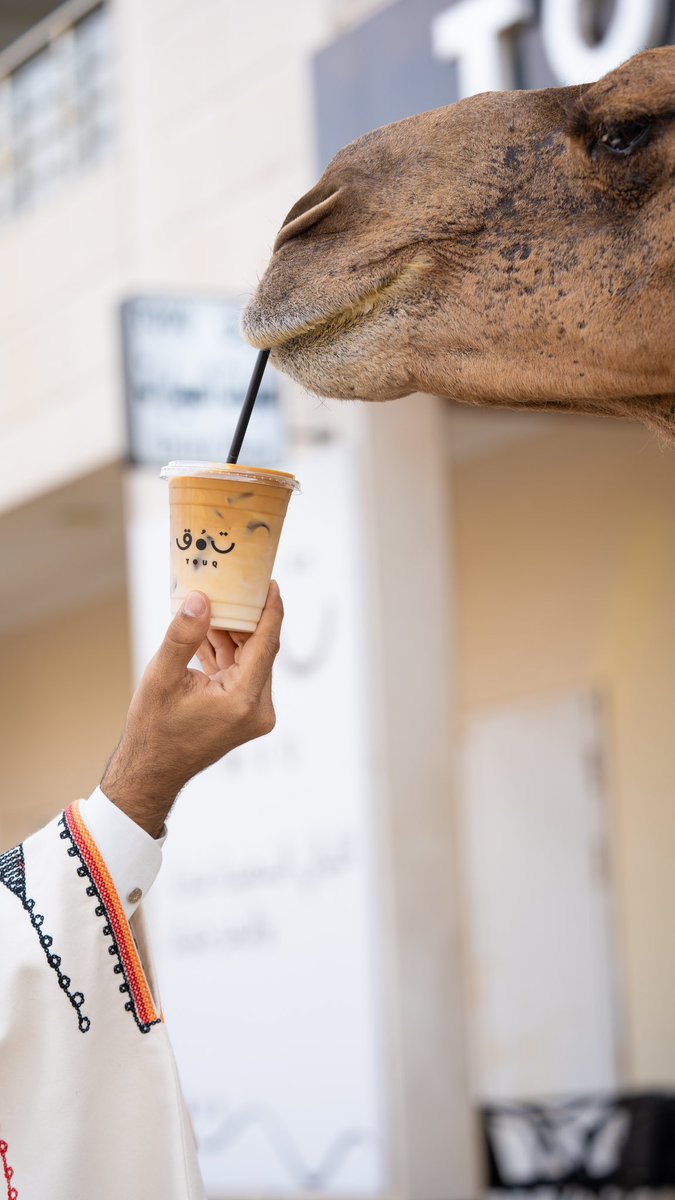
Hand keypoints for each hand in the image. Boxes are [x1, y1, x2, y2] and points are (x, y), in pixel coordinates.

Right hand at [101, 582, 282, 835]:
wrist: (151, 772)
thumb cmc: (153, 729)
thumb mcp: (162, 678)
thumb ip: (183, 636)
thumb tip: (201, 598)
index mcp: (242, 700)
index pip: (267, 643)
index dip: (271, 609)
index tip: (272, 582)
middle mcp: (258, 709)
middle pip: (261, 649)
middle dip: (245, 618)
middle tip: (232, 585)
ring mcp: (254, 714)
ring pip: (251, 660)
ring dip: (233, 635)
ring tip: (211, 606)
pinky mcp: (245, 715)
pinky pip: (242, 674)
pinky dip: (227, 654)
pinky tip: (206, 634)